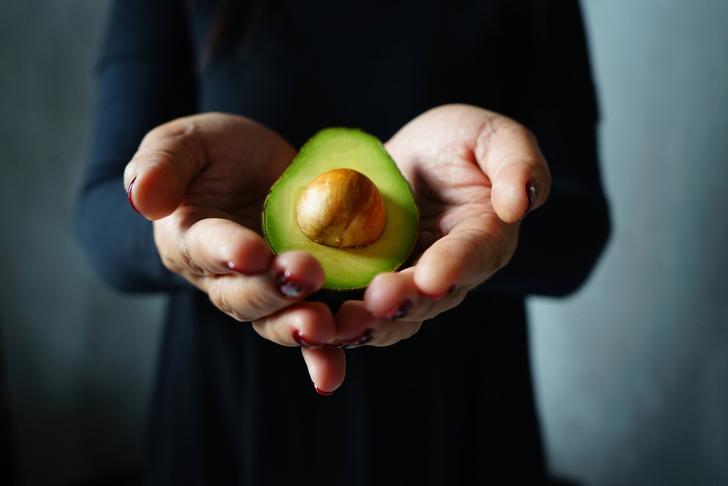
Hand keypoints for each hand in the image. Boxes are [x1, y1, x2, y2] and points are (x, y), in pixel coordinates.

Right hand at [123, 113, 344, 392]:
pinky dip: (322, 356)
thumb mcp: (188, 142)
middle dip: (271, 290)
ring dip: (298, 329)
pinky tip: (333, 373)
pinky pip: (310, 334)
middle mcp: (223, 278)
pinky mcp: (302, 299)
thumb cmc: (215, 155)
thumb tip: (142, 197)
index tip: (251, 252)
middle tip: (304, 275)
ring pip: (275, 321)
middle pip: (243, 296)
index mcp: (190, 239)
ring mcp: (264, 293)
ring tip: (324, 327)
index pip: (205, 247)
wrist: (254, 172)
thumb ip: (164, 162)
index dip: (227, 251)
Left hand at [335, 104, 550, 348]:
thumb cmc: (459, 142)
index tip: (434, 276)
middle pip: (426, 298)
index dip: (455, 267)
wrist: (412, 158)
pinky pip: (350, 306)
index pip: (474, 256)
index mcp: (483, 239)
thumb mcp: (491, 136)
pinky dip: (331, 320)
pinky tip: (308, 321)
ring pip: (387, 316)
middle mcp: (445, 273)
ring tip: (339, 322)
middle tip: (378, 301)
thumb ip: (517, 161)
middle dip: (402, 302)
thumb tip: (521, 202)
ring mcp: (403, 281)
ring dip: (364, 324)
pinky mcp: (365, 282)